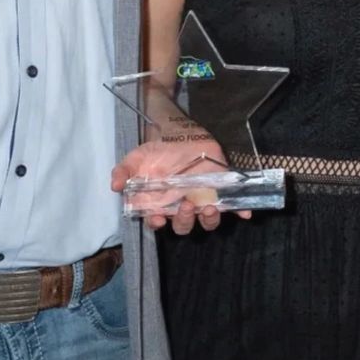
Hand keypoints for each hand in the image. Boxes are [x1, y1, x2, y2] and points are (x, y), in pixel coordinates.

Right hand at [110, 132, 244, 234]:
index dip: (158, 223)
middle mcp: (181, 207)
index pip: (158, 222)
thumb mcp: (135, 158)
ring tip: (209, 207)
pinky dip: (240, 213)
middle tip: (187, 206)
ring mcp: (201, 200)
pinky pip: (232, 207)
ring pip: (207, 221)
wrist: (177, 133)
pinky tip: (245, 214)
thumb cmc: (155, 151)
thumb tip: (114, 186)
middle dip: (186, 221)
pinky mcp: (219, 191)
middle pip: (184, 226)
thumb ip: (123, 171)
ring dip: (210, 219)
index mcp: (160, 205)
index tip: (159, 218)